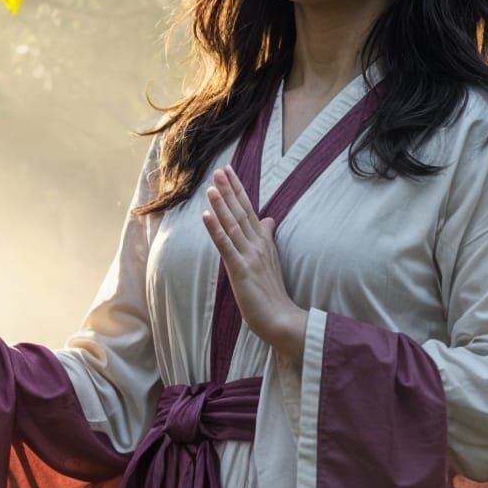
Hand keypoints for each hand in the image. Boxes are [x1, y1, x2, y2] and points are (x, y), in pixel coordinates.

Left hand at [202, 166, 306, 360]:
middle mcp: (257, 245)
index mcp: (263, 242)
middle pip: (241, 212)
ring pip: (233, 225)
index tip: (228, 172)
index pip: (249, 210)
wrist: (280, 318)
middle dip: (229, 190)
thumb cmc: (273, 292)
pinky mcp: (241, 270)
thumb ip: (267, 237)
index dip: (237, 190)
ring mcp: (249, 256)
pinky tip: (206, 216)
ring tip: (211, 186)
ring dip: (221, 205)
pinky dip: (216, 230)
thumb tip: (269, 219)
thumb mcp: (271, 260)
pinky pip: (226, 247)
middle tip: (219, 169)